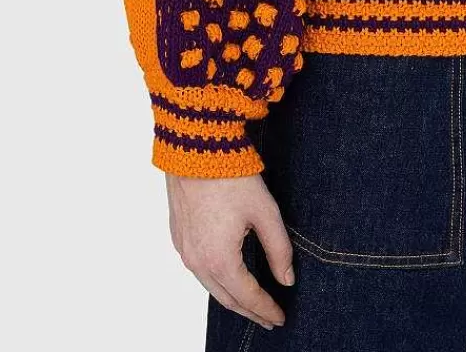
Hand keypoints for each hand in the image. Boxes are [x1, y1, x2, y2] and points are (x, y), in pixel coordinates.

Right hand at [165, 171, 295, 329]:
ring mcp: (184, 250)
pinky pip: (198, 270)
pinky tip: (227, 277)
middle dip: (249, 311)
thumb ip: (279, 249)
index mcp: (220, 260)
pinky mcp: (178, 237)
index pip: (248, 297)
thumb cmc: (232, 177)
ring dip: (232, 297)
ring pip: (210, 286)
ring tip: (251, 303)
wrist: (196, 148)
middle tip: (269, 318)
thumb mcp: (265, 212)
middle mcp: (197, 262)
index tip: (281, 318)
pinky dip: (216, 280)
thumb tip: (287, 279)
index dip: (266, 310)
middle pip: (227, 299)